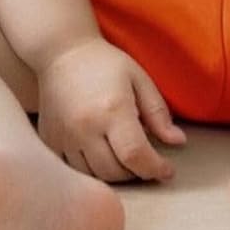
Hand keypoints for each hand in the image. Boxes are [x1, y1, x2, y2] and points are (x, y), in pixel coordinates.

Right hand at [34, 36, 186, 183]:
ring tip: (124, 156)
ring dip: (115, 174)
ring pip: (95, 176)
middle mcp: (85, 127)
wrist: (62, 53)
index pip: (136, 155)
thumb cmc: (104, 64)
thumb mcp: (139, 80)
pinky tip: (101, 154)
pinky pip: (74, 171)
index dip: (156, 168)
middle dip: (137, 172)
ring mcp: (65, 136)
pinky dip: (92, 170)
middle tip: (146, 159)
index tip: (167, 170)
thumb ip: (158, 113)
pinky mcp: (51, 141)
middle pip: (116, 171)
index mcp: (112, 109)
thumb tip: (178, 142)